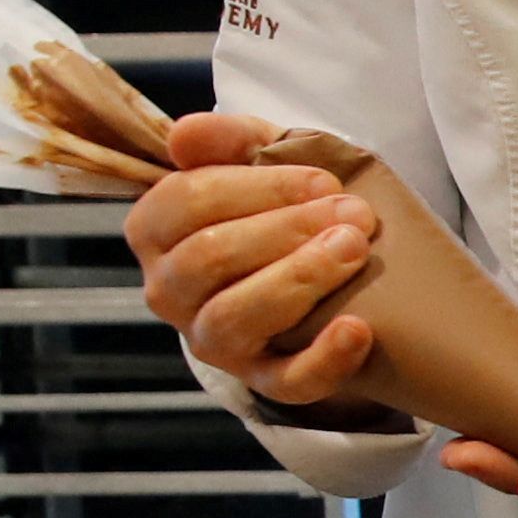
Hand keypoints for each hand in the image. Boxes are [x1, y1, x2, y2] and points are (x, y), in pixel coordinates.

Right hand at [131, 110, 383, 411]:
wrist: (346, 277)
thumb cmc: (296, 209)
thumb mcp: (270, 161)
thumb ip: (232, 139)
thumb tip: (183, 134)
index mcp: (159, 231)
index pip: (184, 201)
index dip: (256, 187)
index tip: (324, 181)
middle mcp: (172, 291)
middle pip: (207, 257)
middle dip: (286, 229)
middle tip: (355, 213)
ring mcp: (216, 342)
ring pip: (233, 317)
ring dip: (298, 279)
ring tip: (353, 250)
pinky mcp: (265, 383)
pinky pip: (285, 383)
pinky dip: (323, 359)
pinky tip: (357, 330)